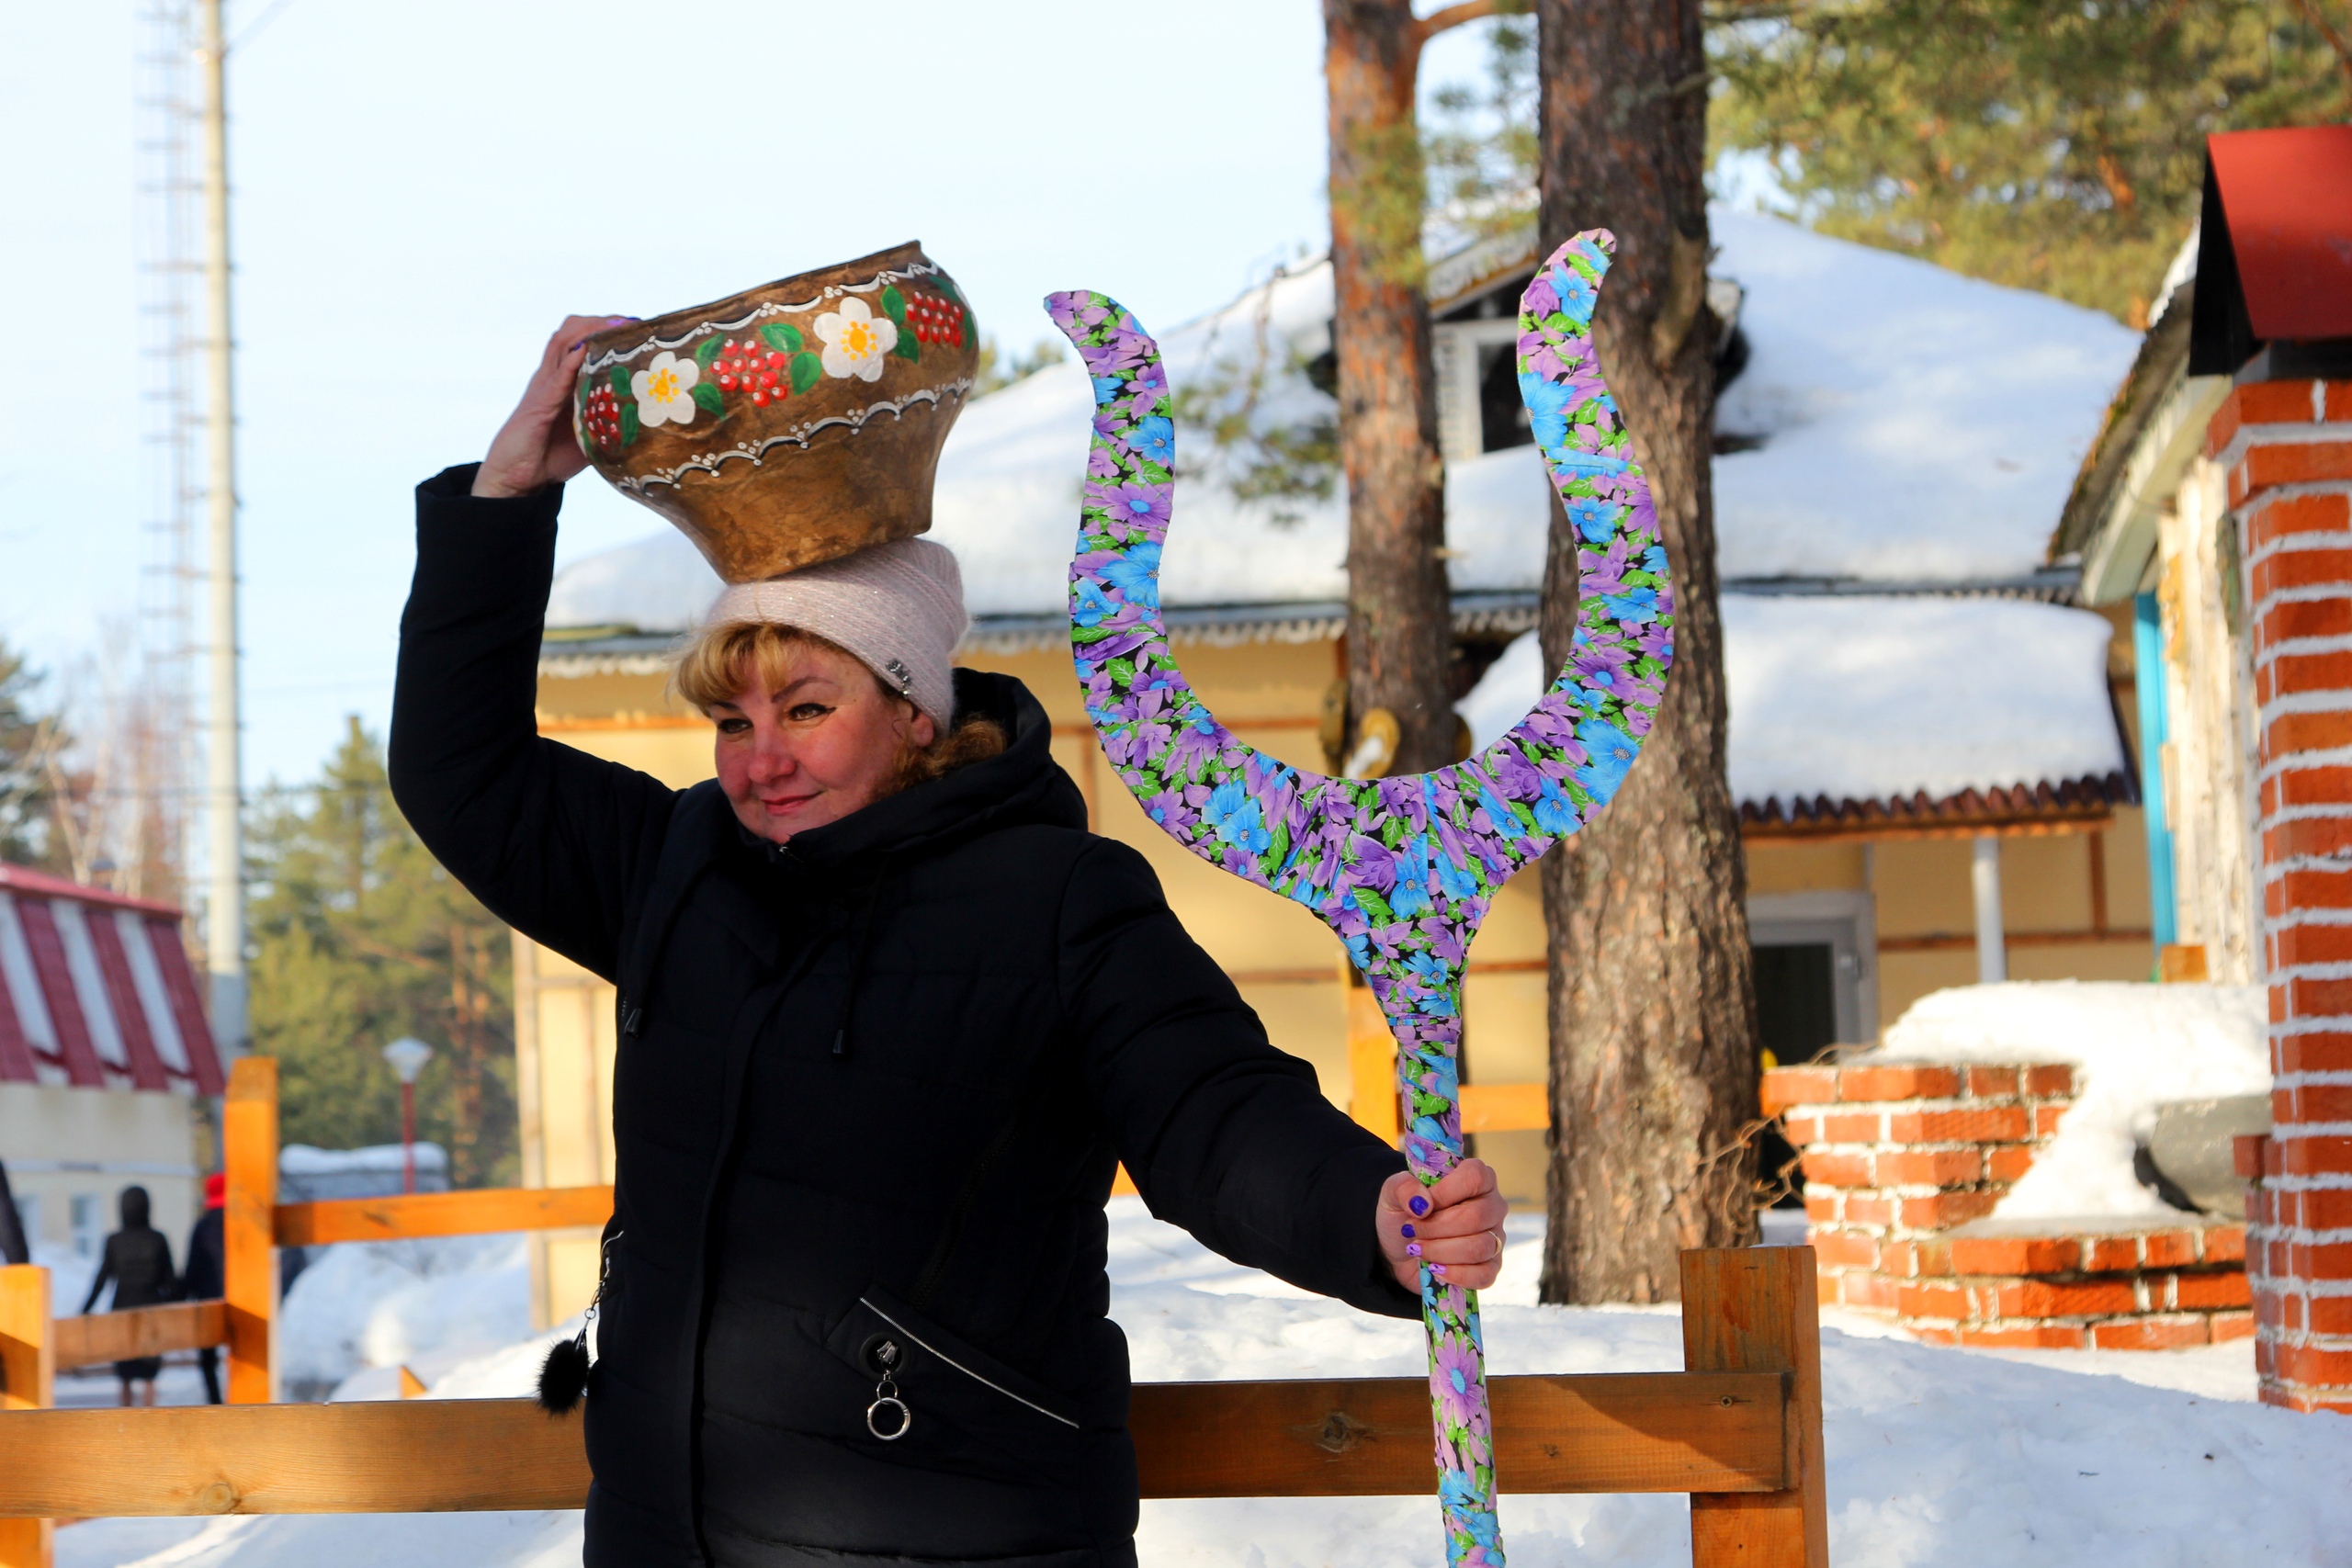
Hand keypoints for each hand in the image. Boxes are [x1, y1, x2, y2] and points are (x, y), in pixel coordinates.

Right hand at [473, 314, 631, 499]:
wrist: (517, 478)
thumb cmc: (552, 456)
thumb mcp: (590, 434)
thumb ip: (610, 422)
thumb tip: (646, 423)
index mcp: (563, 382)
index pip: (581, 342)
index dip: (605, 330)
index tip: (634, 326)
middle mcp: (551, 377)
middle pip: (570, 333)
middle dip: (599, 323)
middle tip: (629, 322)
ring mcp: (543, 387)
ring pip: (561, 344)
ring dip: (588, 331)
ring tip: (613, 324)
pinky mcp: (538, 405)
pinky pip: (556, 377)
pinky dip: (571, 361)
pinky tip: (586, 350)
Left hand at [1377, 1158, 1507, 1293]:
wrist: (1401, 1251)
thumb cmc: (1405, 1215)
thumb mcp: (1393, 1193)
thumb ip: (1403, 1187)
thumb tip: (1422, 1202)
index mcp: (1476, 1178)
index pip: (1475, 1177)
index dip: (1445, 1192)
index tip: (1422, 1205)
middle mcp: (1492, 1206)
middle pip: (1476, 1216)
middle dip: (1436, 1227)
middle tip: (1413, 1230)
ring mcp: (1494, 1238)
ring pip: (1479, 1247)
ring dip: (1440, 1251)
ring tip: (1419, 1249)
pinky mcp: (1490, 1267)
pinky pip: (1484, 1274)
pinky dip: (1455, 1275)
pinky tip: (1435, 1269)